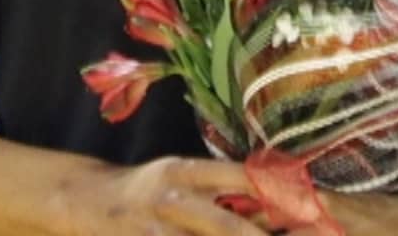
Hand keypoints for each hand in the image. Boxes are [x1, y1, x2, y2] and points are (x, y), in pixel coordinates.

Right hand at [64, 157, 274, 234]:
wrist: (83, 199)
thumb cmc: (144, 190)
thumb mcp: (177, 176)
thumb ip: (218, 188)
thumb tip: (274, 199)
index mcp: (185, 171)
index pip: (240, 178)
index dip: (277, 194)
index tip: (313, 210)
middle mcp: (172, 197)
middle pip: (226, 227)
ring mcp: (154, 227)